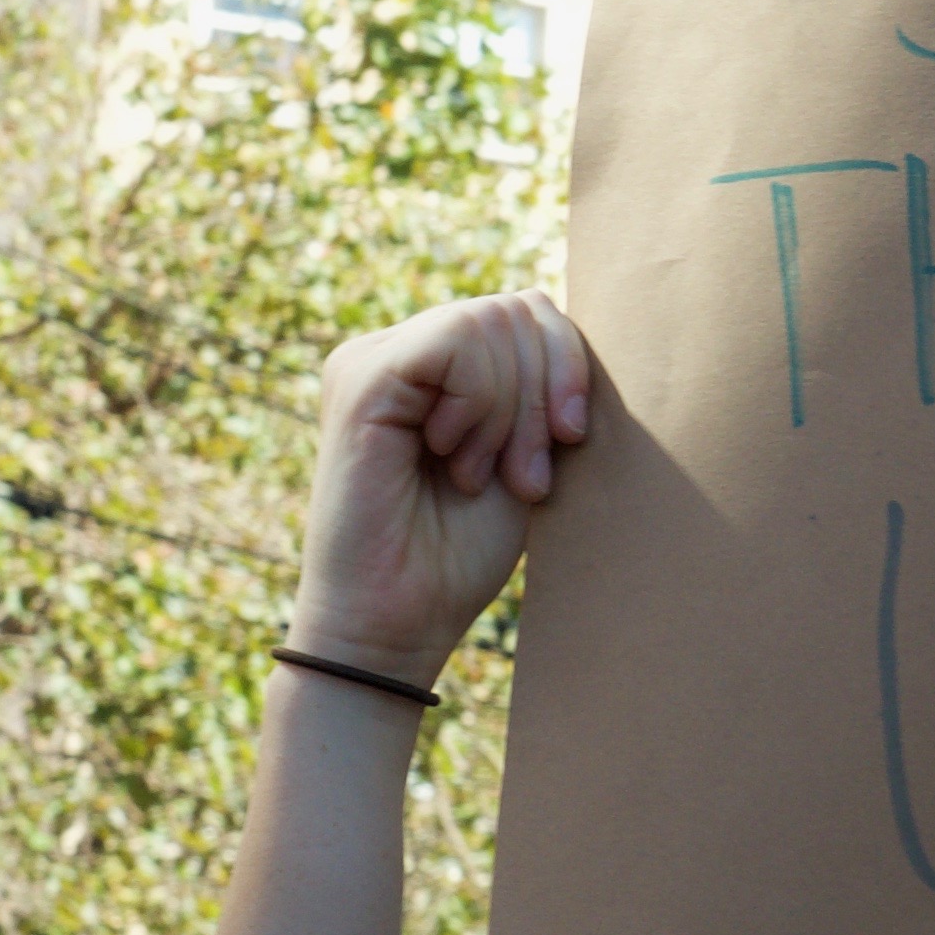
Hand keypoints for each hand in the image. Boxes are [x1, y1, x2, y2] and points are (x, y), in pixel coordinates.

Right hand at [288, 292, 594, 684]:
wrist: (397, 625)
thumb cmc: (458, 554)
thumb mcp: (523, 454)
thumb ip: (538, 387)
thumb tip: (573, 325)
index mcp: (436, 367)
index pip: (527, 310)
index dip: (567, 367)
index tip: (570, 443)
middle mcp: (398, 351)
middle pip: (517, 309)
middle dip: (544, 392)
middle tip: (524, 474)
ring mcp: (373, 360)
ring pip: (491, 321)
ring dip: (512, 411)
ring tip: (482, 475)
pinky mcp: (361, 378)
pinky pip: (456, 341)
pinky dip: (480, 403)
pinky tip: (454, 456)